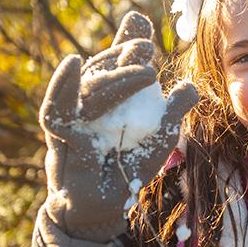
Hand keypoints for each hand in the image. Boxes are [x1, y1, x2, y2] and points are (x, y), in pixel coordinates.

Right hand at [39, 12, 198, 241]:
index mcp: (109, 94)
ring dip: (114, 75)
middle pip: (102, 69)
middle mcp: (88, 100)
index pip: (116, 62)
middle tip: (146, 49)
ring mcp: (74, 117)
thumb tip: (189, 84)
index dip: (129, 47)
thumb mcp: (157, 133)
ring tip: (143, 71)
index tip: (148, 41)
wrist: (105, 205)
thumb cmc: (128, 165)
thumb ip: (171, 107)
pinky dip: (62, 84)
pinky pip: (57, 109)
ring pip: (89, 87)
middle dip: (123, 56)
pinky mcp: (62, 138)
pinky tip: (73, 62)